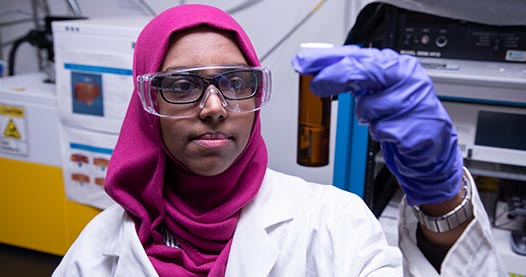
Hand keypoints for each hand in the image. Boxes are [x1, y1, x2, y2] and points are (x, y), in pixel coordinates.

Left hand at [292, 45, 462, 205]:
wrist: (430, 143)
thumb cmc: (400, 113)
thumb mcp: (375, 89)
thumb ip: (350, 77)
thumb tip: (315, 72)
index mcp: (396, 65)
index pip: (356, 55)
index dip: (327, 59)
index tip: (303, 64)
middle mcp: (407, 78)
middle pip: (363, 72)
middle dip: (335, 78)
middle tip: (317, 86)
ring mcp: (414, 102)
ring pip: (368, 107)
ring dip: (366, 116)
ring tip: (379, 117)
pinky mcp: (416, 128)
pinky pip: (380, 130)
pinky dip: (379, 133)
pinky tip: (390, 130)